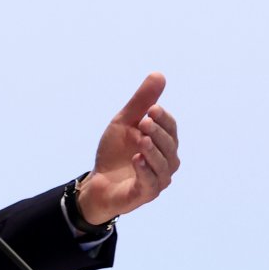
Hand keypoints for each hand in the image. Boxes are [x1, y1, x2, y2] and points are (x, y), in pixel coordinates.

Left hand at [75, 72, 179, 225]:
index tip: (152, 108)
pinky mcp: (144, 194)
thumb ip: (142, 101)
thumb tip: (159, 74)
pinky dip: (145, 171)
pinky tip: (137, 159)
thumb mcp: (125, 122)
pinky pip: (151, 184)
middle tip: (144, 121)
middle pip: (170, 146)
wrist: (97, 181)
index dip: (164, 119)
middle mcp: (166, 162)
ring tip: (141, 139)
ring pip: (164, 166)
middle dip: (158, 132)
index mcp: (164, 144)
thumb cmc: (115, 151)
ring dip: (153, 151)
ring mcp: (157, 180)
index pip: (171, 128)